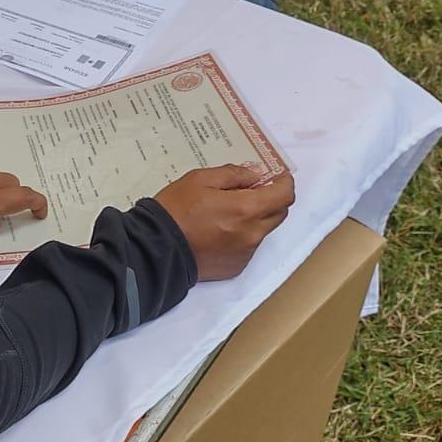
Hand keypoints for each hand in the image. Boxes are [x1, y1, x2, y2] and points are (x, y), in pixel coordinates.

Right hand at [150, 166, 293, 280]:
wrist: (156, 249)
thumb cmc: (175, 210)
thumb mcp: (200, 179)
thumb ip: (233, 174)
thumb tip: (255, 176)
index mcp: (246, 209)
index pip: (284, 196)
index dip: (285, 183)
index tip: (278, 176)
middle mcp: (252, 234)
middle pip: (279, 213)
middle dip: (271, 199)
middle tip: (251, 191)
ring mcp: (245, 253)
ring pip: (263, 230)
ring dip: (255, 218)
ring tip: (226, 213)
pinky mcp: (235, 266)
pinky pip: (248, 247)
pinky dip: (242, 236)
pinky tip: (218, 232)